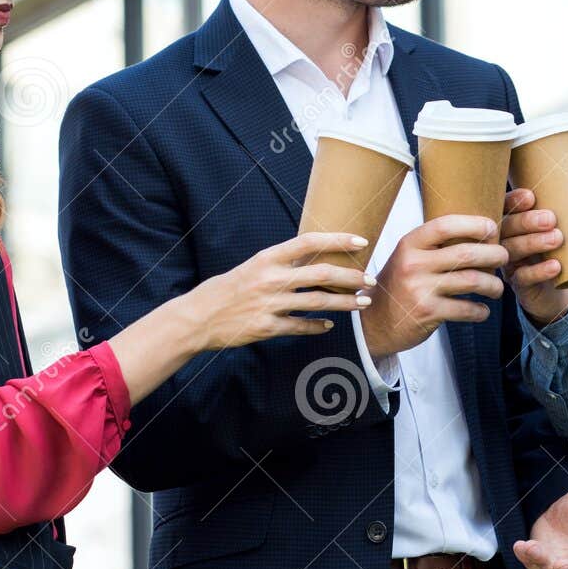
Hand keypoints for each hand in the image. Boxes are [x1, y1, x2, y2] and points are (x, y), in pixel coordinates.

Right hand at [190, 231, 373, 350]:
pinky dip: (317, 326)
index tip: (361, 242)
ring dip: (344, 303)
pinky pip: (300, 327)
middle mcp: (270, 279)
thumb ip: (281, 263)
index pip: (309, 242)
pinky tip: (329, 325)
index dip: (337, 240)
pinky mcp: (267, 328)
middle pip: (322, 275)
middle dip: (351, 277)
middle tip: (370, 280)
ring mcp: (269, 304)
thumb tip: (314, 256)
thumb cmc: (227, 289)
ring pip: (318, 303)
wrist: (197, 317)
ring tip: (362, 303)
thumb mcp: (253, 266)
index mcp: (267, 258)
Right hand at [358, 214, 508, 357]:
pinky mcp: (427, 312)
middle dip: (494, 255)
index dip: (473, 223)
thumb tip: (477, 232)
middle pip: (466, 253)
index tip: (492, 228)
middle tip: (504, 258)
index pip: (445, 225)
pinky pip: (465, 309)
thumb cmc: (399, 286)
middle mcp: (413, 264)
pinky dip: (480, 311)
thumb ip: (434, 246)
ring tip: (497, 288)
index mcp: (409, 245)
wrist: (374, 323)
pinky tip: (483, 311)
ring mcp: (420, 289)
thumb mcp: (408, 258)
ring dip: (492, 284)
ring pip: (471, 281)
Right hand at [501, 187, 567, 326]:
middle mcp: (508, 239)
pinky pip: (523, 278)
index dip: (513, 200)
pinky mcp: (519, 284)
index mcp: (516, 221)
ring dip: (533, 243)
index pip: (506, 206)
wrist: (557, 288)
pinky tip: (556, 267)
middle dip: (527, 221)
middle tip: (552, 219)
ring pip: (512, 250)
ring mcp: (511, 262)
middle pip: (507, 227)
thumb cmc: (561, 250)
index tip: (531, 196)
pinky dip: (539, 271)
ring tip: (558, 239)